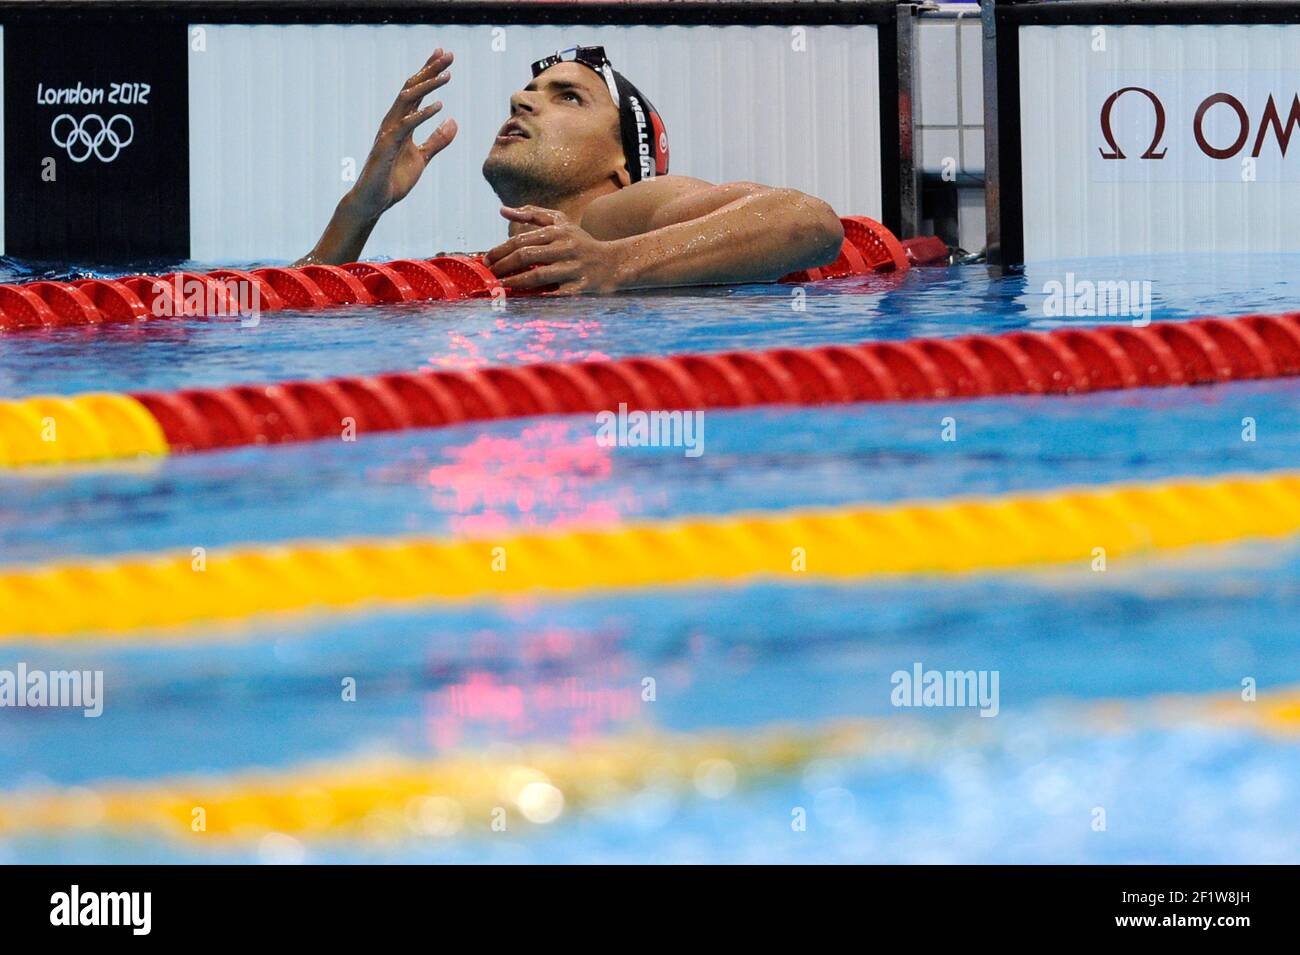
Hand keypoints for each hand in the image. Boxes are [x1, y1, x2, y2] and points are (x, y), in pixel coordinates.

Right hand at [347, 49, 457, 219]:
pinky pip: (406, 127)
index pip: (417, 92)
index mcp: (402, 123)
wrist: (374, 201)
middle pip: (412, 89)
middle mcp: (394, 122)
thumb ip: (437, 140)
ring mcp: (389, 133)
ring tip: (448, 74)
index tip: (445, 56)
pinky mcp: (387, 147)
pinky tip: (439, 106)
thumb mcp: (422, 157)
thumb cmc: (394, 179)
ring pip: (408, 102)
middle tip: (448, 53)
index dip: (430, 73)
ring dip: (428, 86)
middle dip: (430, 70)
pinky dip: (422, 115)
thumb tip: (453, 121)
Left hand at [484, 206, 630, 294]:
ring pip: (538, 276)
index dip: (501, 251)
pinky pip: (555, 294)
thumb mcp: (561, 223)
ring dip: (516, 282)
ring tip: (501, 287)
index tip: (487, 260)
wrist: (615, 263)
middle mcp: (565, 247)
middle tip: (489, 275)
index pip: (521, 240)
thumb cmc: (583, 243)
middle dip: (503, 266)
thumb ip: (532, 215)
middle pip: (526, 256)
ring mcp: (574, 268)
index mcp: (558, 232)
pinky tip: (524, 301)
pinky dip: (538, 298)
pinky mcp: (581, 287)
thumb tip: (502, 210)